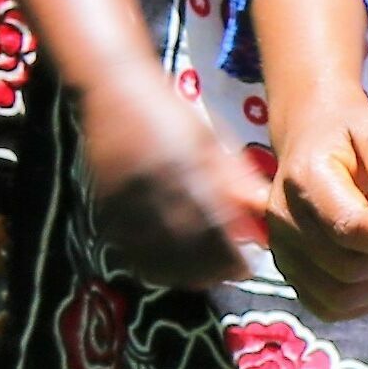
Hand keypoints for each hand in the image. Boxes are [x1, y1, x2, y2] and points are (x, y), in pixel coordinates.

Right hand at [80, 89, 268, 293]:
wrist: (111, 92)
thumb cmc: (170, 113)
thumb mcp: (211, 139)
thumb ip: (237, 179)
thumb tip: (263, 215)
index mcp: (185, 168)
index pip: (213, 226)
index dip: (231, 255)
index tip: (248, 267)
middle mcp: (153, 188)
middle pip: (185, 247)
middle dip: (212, 269)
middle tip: (231, 275)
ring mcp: (124, 200)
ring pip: (155, 254)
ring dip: (183, 273)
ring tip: (205, 276)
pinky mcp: (104, 207)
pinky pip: (129, 249)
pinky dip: (152, 265)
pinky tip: (171, 268)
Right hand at [268, 90, 367, 324]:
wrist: (310, 142)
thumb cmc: (349, 134)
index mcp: (306, 180)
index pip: (350, 227)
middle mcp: (284, 220)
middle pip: (346, 268)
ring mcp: (282, 250)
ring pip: (338, 295)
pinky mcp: (289, 272)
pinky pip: (328, 307)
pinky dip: (362, 300)